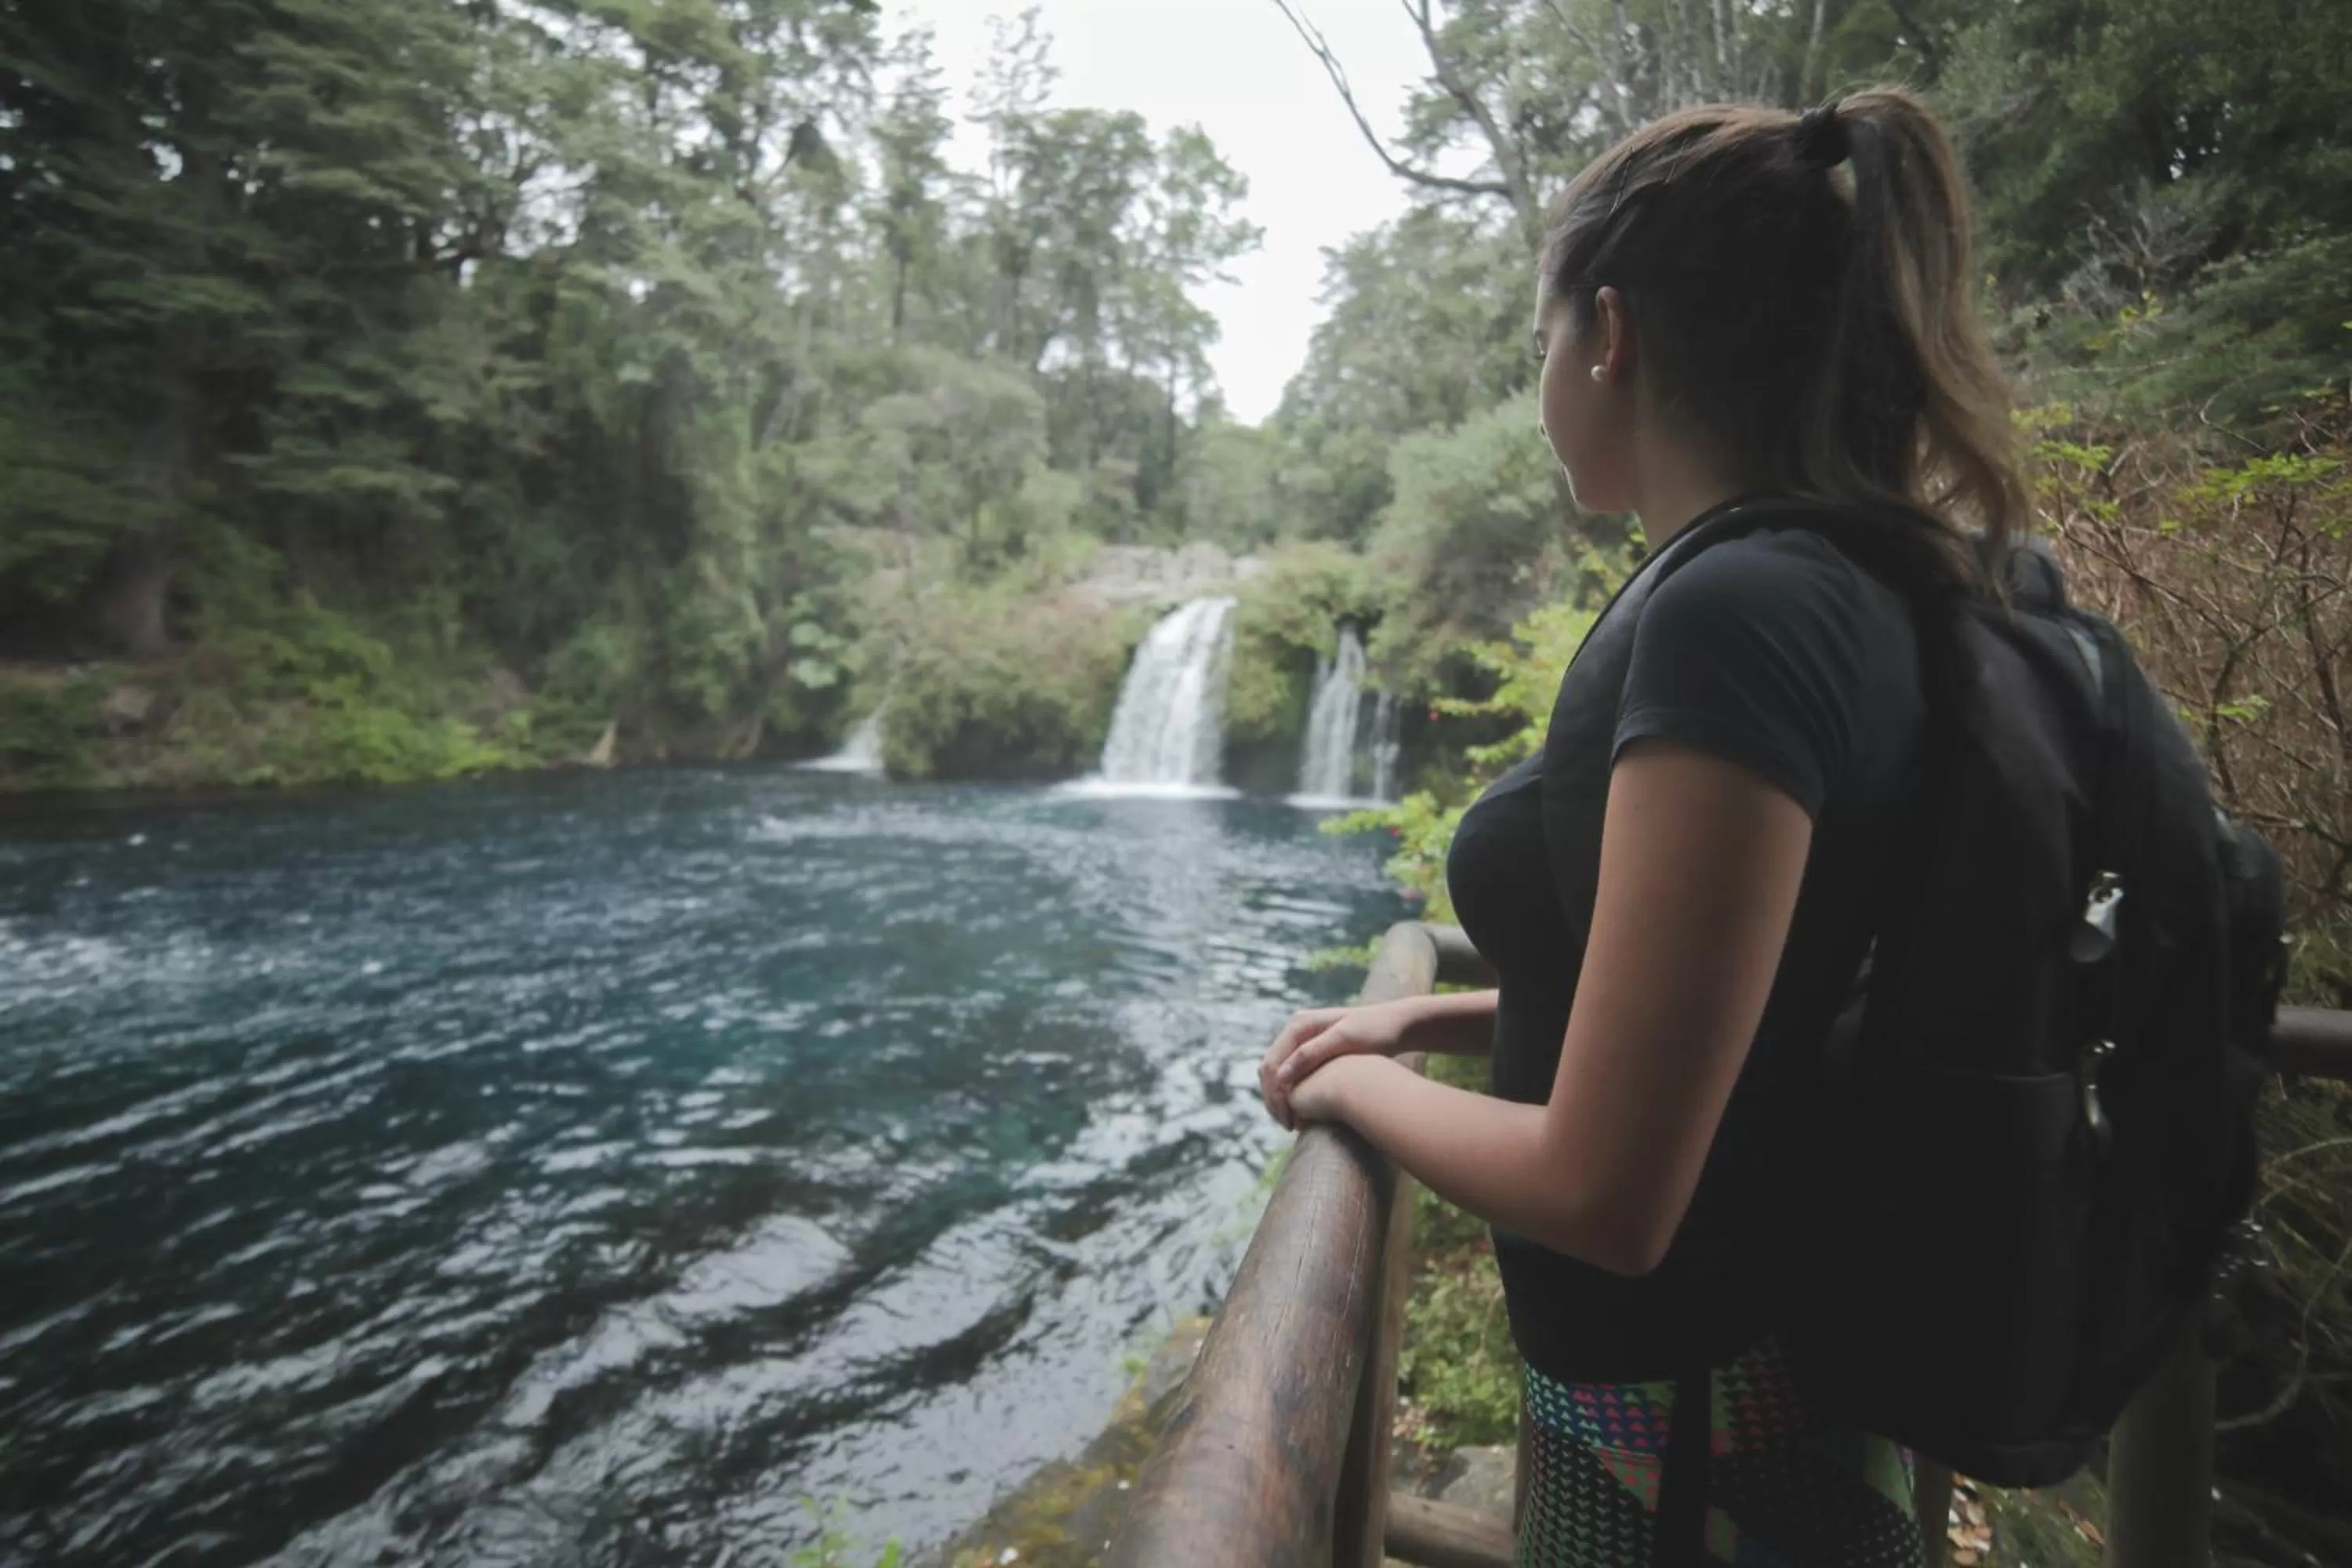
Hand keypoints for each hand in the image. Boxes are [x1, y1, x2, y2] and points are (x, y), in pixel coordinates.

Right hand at [1258, 997, 1420, 1128]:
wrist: (1398, 1024)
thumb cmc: (1376, 1031)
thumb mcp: (1345, 1040)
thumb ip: (1311, 1054)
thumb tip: (1281, 1077)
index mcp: (1298, 1025)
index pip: (1271, 1065)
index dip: (1274, 1095)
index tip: (1288, 1121)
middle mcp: (1295, 1029)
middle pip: (1268, 1070)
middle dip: (1274, 1100)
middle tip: (1288, 1127)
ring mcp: (1302, 1039)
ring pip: (1277, 1073)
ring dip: (1279, 1098)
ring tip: (1293, 1123)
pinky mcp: (1312, 1049)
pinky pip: (1290, 1073)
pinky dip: (1290, 1093)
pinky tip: (1302, 1111)